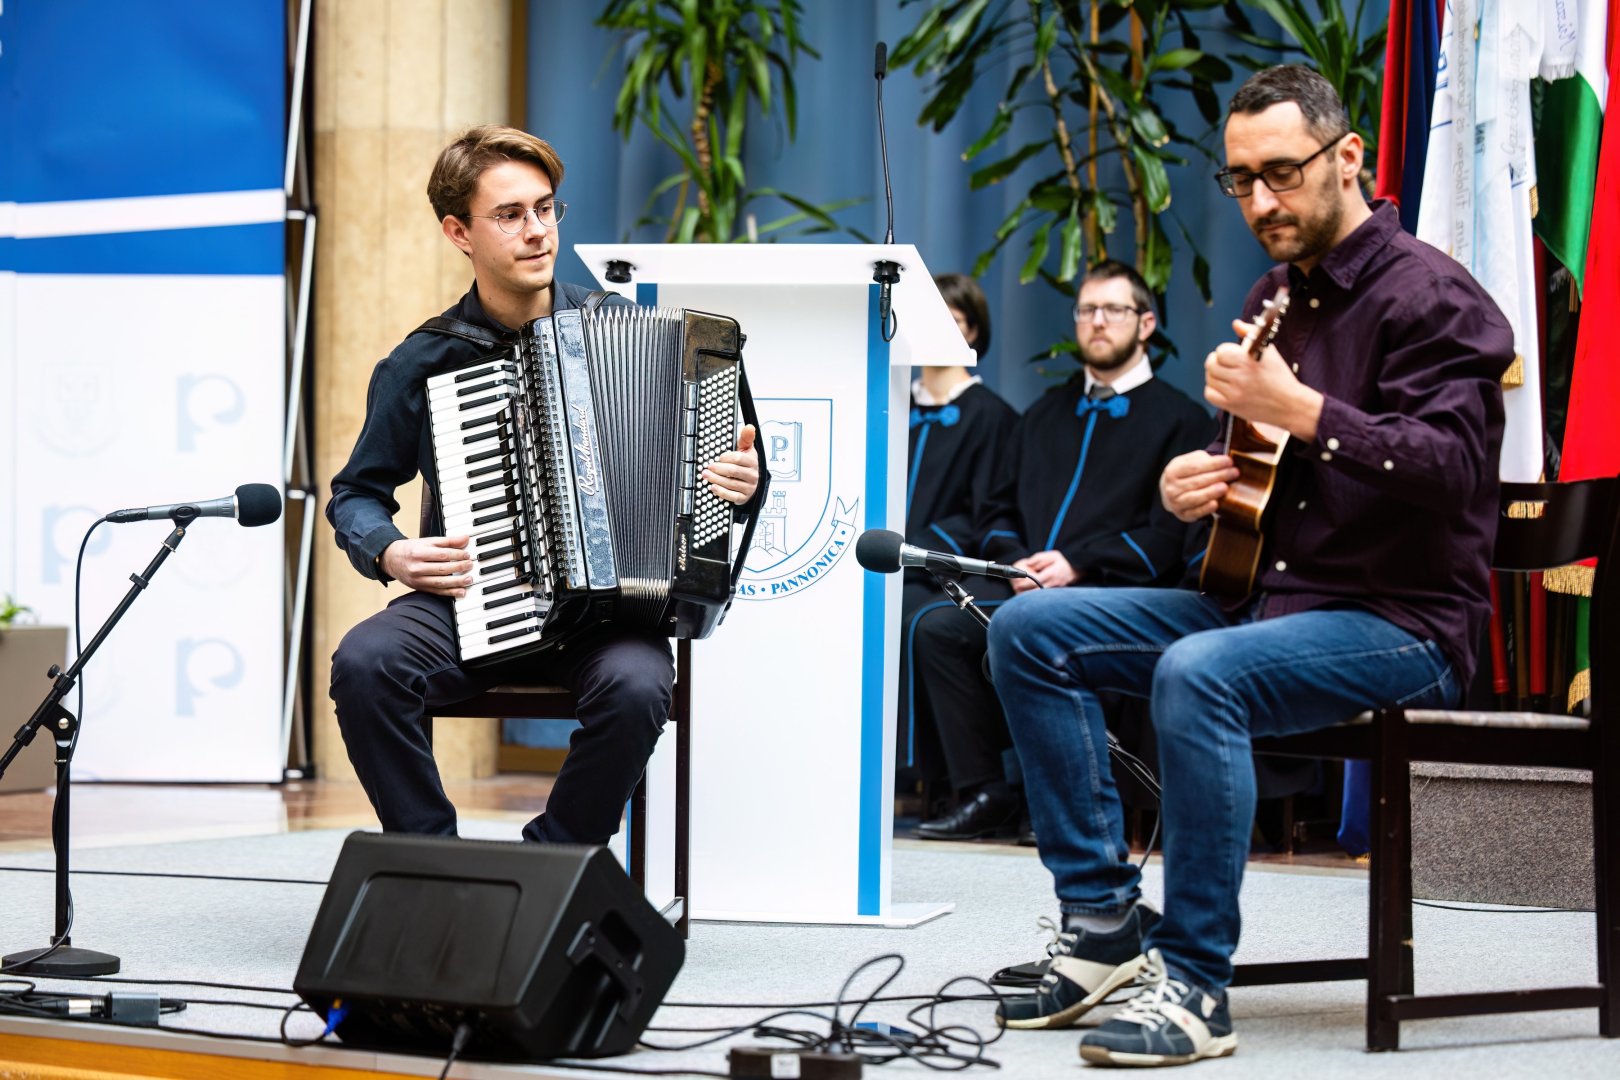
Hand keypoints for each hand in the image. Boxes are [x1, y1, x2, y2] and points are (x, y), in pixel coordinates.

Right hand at [381, 535, 473, 596]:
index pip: (442, 555)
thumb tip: (465, 539)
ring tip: (469, 579)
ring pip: (440, 582)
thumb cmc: (412, 549)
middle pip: (442, 569)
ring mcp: (418, 580)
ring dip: (457, 582)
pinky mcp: (420, 588)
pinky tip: (461, 592)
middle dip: (459, 568)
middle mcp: (417, 567)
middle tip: (470, 565)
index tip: (467, 555)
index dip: (457, 555)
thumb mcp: (427, 541)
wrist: (391, 559)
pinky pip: (437, 592)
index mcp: (419, 553)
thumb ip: (447, 541)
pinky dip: (450, 593)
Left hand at [704, 424, 759, 504]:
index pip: (739, 458)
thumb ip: (746, 438)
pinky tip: (713, 487)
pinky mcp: (744, 498)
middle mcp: (752, 475)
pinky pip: (732, 496)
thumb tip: (749, 427)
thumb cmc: (746, 464)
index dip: (727, 458)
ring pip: (731, 484)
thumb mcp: (746, 450)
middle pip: (734, 471)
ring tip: (706, 475)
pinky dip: (721, 492)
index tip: (719, 457)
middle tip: (708, 467)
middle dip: (718, 469)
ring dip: (716, 479)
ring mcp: (749, 487)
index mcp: (752, 461)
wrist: (752, 482)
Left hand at [1010, 550, 1078, 592]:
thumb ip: (1039, 559)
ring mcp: (1055, 589)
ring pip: (1039, 595)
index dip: (1025, 583)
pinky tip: (1028, 594)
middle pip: (1036, 591)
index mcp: (1051, 574)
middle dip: (1024, 592)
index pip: (1036, 581)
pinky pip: (1043, 595)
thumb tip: (1028, 563)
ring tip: (1019, 593)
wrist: (1076, 569)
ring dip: (1029, 595)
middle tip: (1015, 589)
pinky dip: (1035, 596)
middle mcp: (1053, 583)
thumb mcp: (1051, 555)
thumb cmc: (1062, 561)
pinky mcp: (1055, 592)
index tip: (1016, 584)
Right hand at [1160, 450, 1239, 522]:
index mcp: (1172, 471)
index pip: (1194, 467)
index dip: (1213, 464)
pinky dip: (1205, 509)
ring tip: (1225, 487)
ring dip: (1211, 492)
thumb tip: (1224, 461)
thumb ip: (1203, 459)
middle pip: (1197, 481)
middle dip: (1218, 476)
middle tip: (1234, 473)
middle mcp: (1171, 488)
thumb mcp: (1189, 462)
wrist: (1171, 492)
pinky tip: (1215, 504)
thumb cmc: (1186, 474)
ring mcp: (1175, 503)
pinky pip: (1195, 512)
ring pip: (1194, 497)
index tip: (1229, 461)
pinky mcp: (1182, 515)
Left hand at [1203, 318, 1322, 439]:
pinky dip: (1213, 390)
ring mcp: (1235, 393)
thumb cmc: (1279, 376)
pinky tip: (1224, 388)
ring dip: (1215, 375)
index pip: (1221, 351)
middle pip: (1211, 365)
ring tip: (1227, 376)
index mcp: (1249, 361)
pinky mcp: (1231, 406)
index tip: (1231, 355)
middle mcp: (1240, 377)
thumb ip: (1251, 334)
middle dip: (1217, 362)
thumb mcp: (1268, 352)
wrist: (1289, 404)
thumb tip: (1236, 324)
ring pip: (1209, 378)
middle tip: (1225, 364)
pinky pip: (1209, 394)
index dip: (1225, 352)